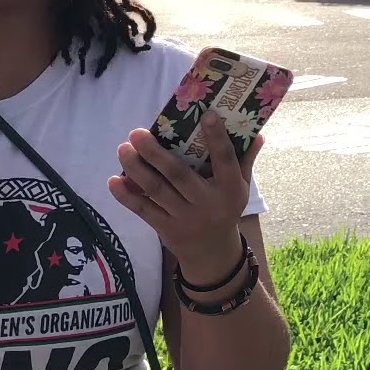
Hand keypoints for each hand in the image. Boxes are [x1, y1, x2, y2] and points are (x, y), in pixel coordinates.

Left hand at [107, 111, 261, 281]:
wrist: (213, 253)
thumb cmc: (226, 209)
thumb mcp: (242, 188)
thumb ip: (246, 160)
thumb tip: (257, 133)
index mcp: (229, 189)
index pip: (225, 161)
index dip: (217, 139)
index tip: (207, 115)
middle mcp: (207, 203)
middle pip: (179, 175)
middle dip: (156, 154)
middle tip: (137, 133)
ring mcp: (184, 217)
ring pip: (157, 191)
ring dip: (137, 170)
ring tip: (123, 149)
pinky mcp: (165, 228)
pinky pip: (144, 210)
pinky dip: (126, 197)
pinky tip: (113, 181)